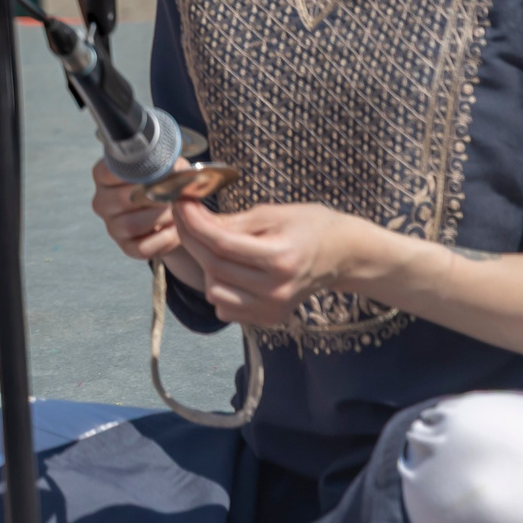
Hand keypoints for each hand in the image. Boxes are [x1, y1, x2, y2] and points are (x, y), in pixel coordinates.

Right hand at [90, 160, 192, 274]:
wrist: (174, 211)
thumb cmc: (165, 183)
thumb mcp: (167, 166)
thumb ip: (167, 164)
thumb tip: (174, 169)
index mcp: (104, 176)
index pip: (107, 172)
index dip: (135, 174)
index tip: (155, 173)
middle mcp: (102, 201)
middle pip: (122, 200)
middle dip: (154, 197)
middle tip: (173, 194)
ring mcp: (112, 226)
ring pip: (131, 225)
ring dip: (160, 218)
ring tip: (176, 211)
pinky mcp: (126, 247)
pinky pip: (141, 247)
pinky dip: (163, 239)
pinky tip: (174, 229)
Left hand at [169, 198, 365, 328]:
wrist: (342, 254)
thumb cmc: (309, 226)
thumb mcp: (272, 213)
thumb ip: (231, 221)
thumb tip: (192, 217)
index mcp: (281, 258)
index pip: (222, 244)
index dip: (194, 223)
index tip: (180, 203)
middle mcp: (277, 289)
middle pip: (214, 267)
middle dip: (191, 238)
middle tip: (185, 216)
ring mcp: (273, 308)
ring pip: (214, 290)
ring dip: (205, 266)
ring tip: (215, 245)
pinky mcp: (269, 318)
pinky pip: (225, 307)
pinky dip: (218, 287)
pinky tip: (229, 269)